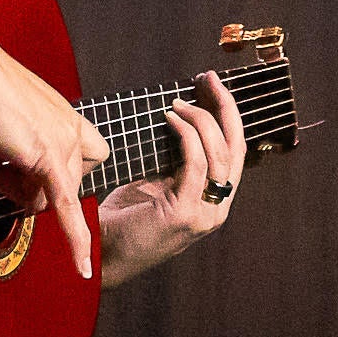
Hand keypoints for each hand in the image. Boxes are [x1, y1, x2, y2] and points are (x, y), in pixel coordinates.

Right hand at [0, 42, 110, 277]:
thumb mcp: (1, 119)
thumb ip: (13, 144)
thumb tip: (4, 165)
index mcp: (64, 117)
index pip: (86, 156)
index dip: (61, 172)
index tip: (28, 166)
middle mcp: (71, 129)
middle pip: (62, 186)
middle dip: (24, 185)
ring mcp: (63, 144)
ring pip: (43, 198)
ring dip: (10, 188)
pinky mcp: (46, 158)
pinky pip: (64, 208)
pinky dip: (74, 240)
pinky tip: (82, 268)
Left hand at [97, 71, 247, 283]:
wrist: (102, 257)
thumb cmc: (123, 221)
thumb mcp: (154, 184)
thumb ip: (172, 162)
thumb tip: (175, 120)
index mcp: (214, 200)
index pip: (234, 151)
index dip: (228, 115)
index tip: (213, 86)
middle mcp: (217, 208)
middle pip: (235, 147)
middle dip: (225, 107)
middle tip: (209, 79)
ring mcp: (205, 213)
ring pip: (218, 153)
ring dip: (200, 119)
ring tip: (178, 102)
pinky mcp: (185, 214)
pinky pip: (195, 164)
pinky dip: (186, 135)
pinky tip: (171, 119)